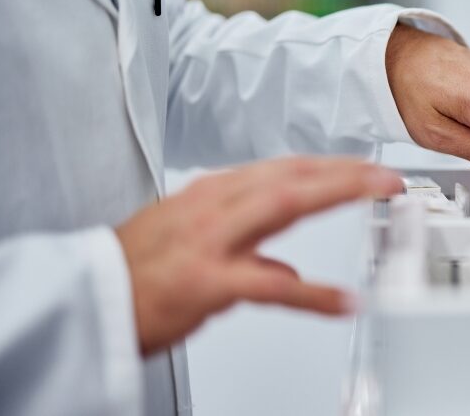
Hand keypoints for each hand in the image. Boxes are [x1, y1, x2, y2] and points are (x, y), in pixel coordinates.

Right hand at [116, 157, 402, 355]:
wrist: (81, 304)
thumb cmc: (132, 275)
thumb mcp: (191, 246)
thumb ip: (244, 249)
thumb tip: (284, 272)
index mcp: (211, 196)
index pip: (283, 171)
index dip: (329, 167)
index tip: (363, 167)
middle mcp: (213, 206)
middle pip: (293, 176)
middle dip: (346, 170)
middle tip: (388, 174)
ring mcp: (210, 240)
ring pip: (286, 204)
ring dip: (340, 194)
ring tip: (381, 194)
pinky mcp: (205, 282)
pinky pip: (268, 286)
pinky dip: (311, 293)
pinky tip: (343, 300)